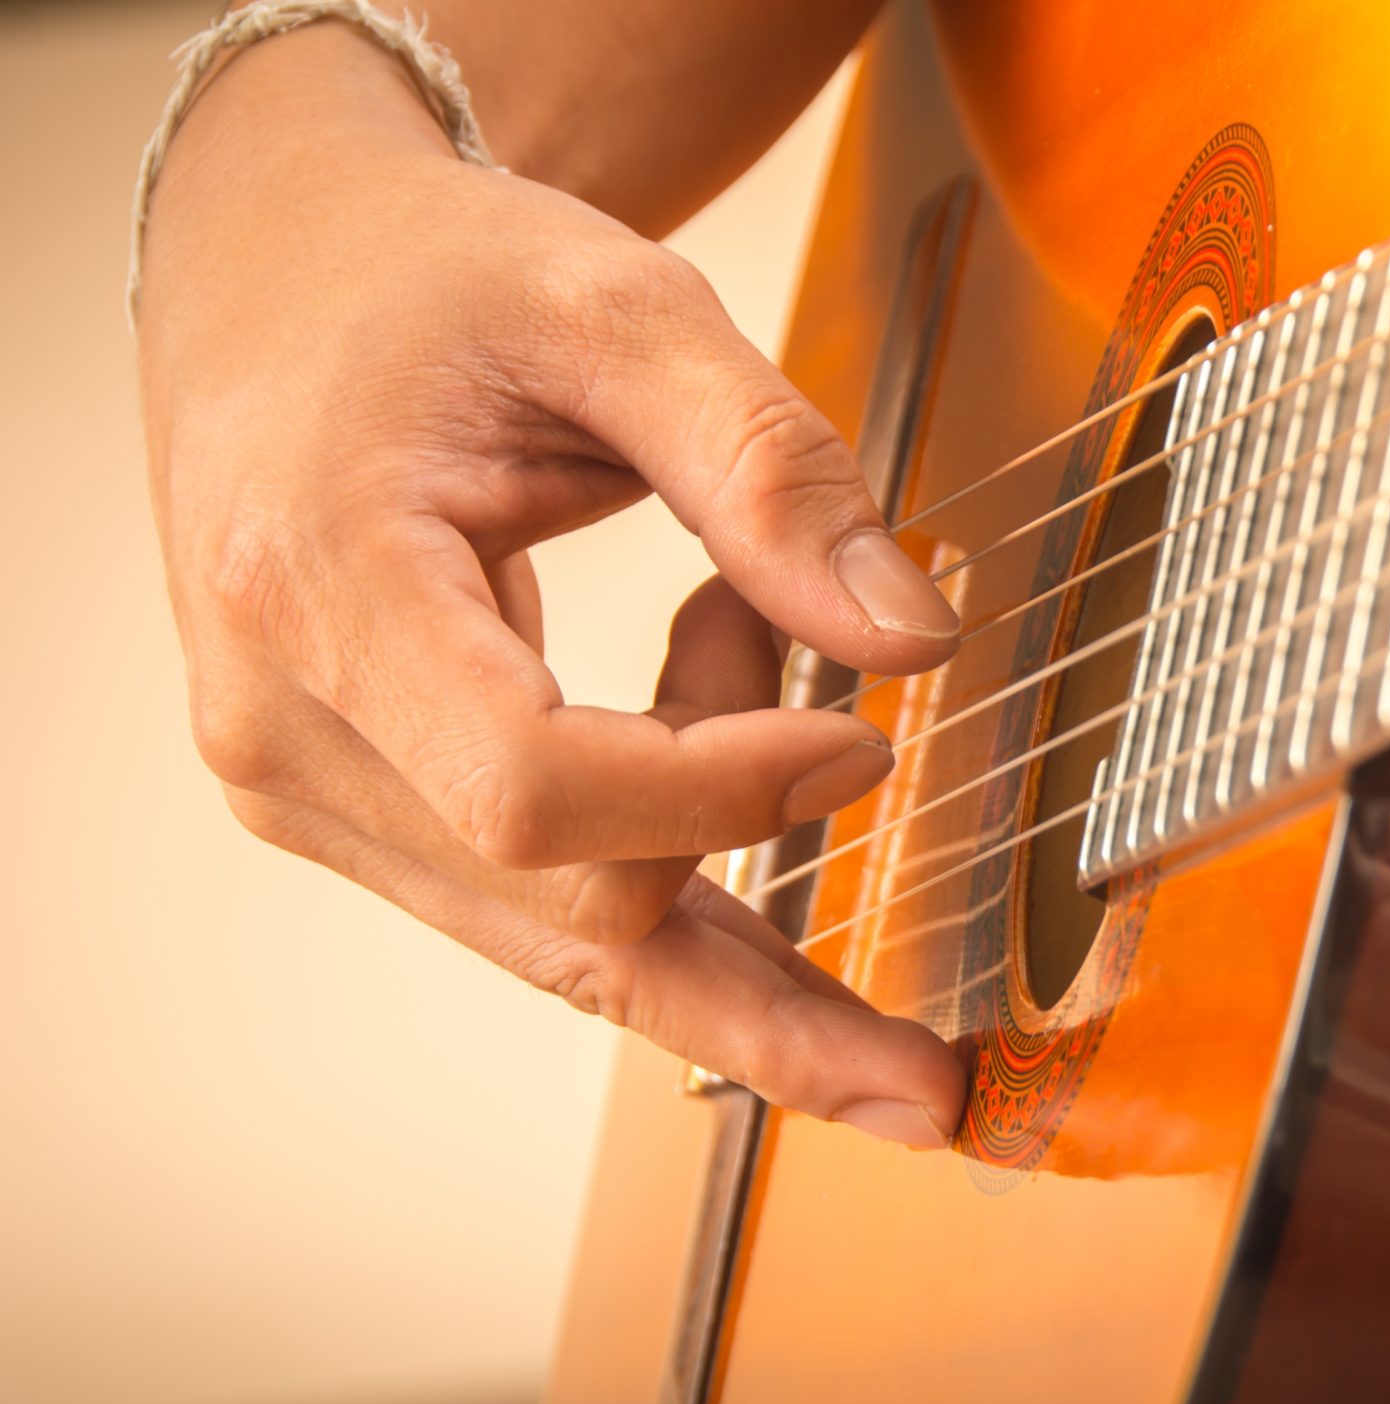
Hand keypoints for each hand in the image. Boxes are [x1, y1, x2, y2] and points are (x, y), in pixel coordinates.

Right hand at [137, 24, 964, 1143]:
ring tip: (848, 825)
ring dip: (744, 908)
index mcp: (318, 588)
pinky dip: (694, 905)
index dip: (721, 797)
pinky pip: (553, 916)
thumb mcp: (617, 307)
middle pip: (566, 906)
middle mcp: (287, 728)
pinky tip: (791, 878)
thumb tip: (912, 643)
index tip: (862, 744)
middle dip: (758, 847)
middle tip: (890, 770)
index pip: (531, 784)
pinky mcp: (365, 816)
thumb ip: (772, 470)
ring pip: (572, 950)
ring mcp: (313, 791)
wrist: (281, 273)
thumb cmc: (431, 274)